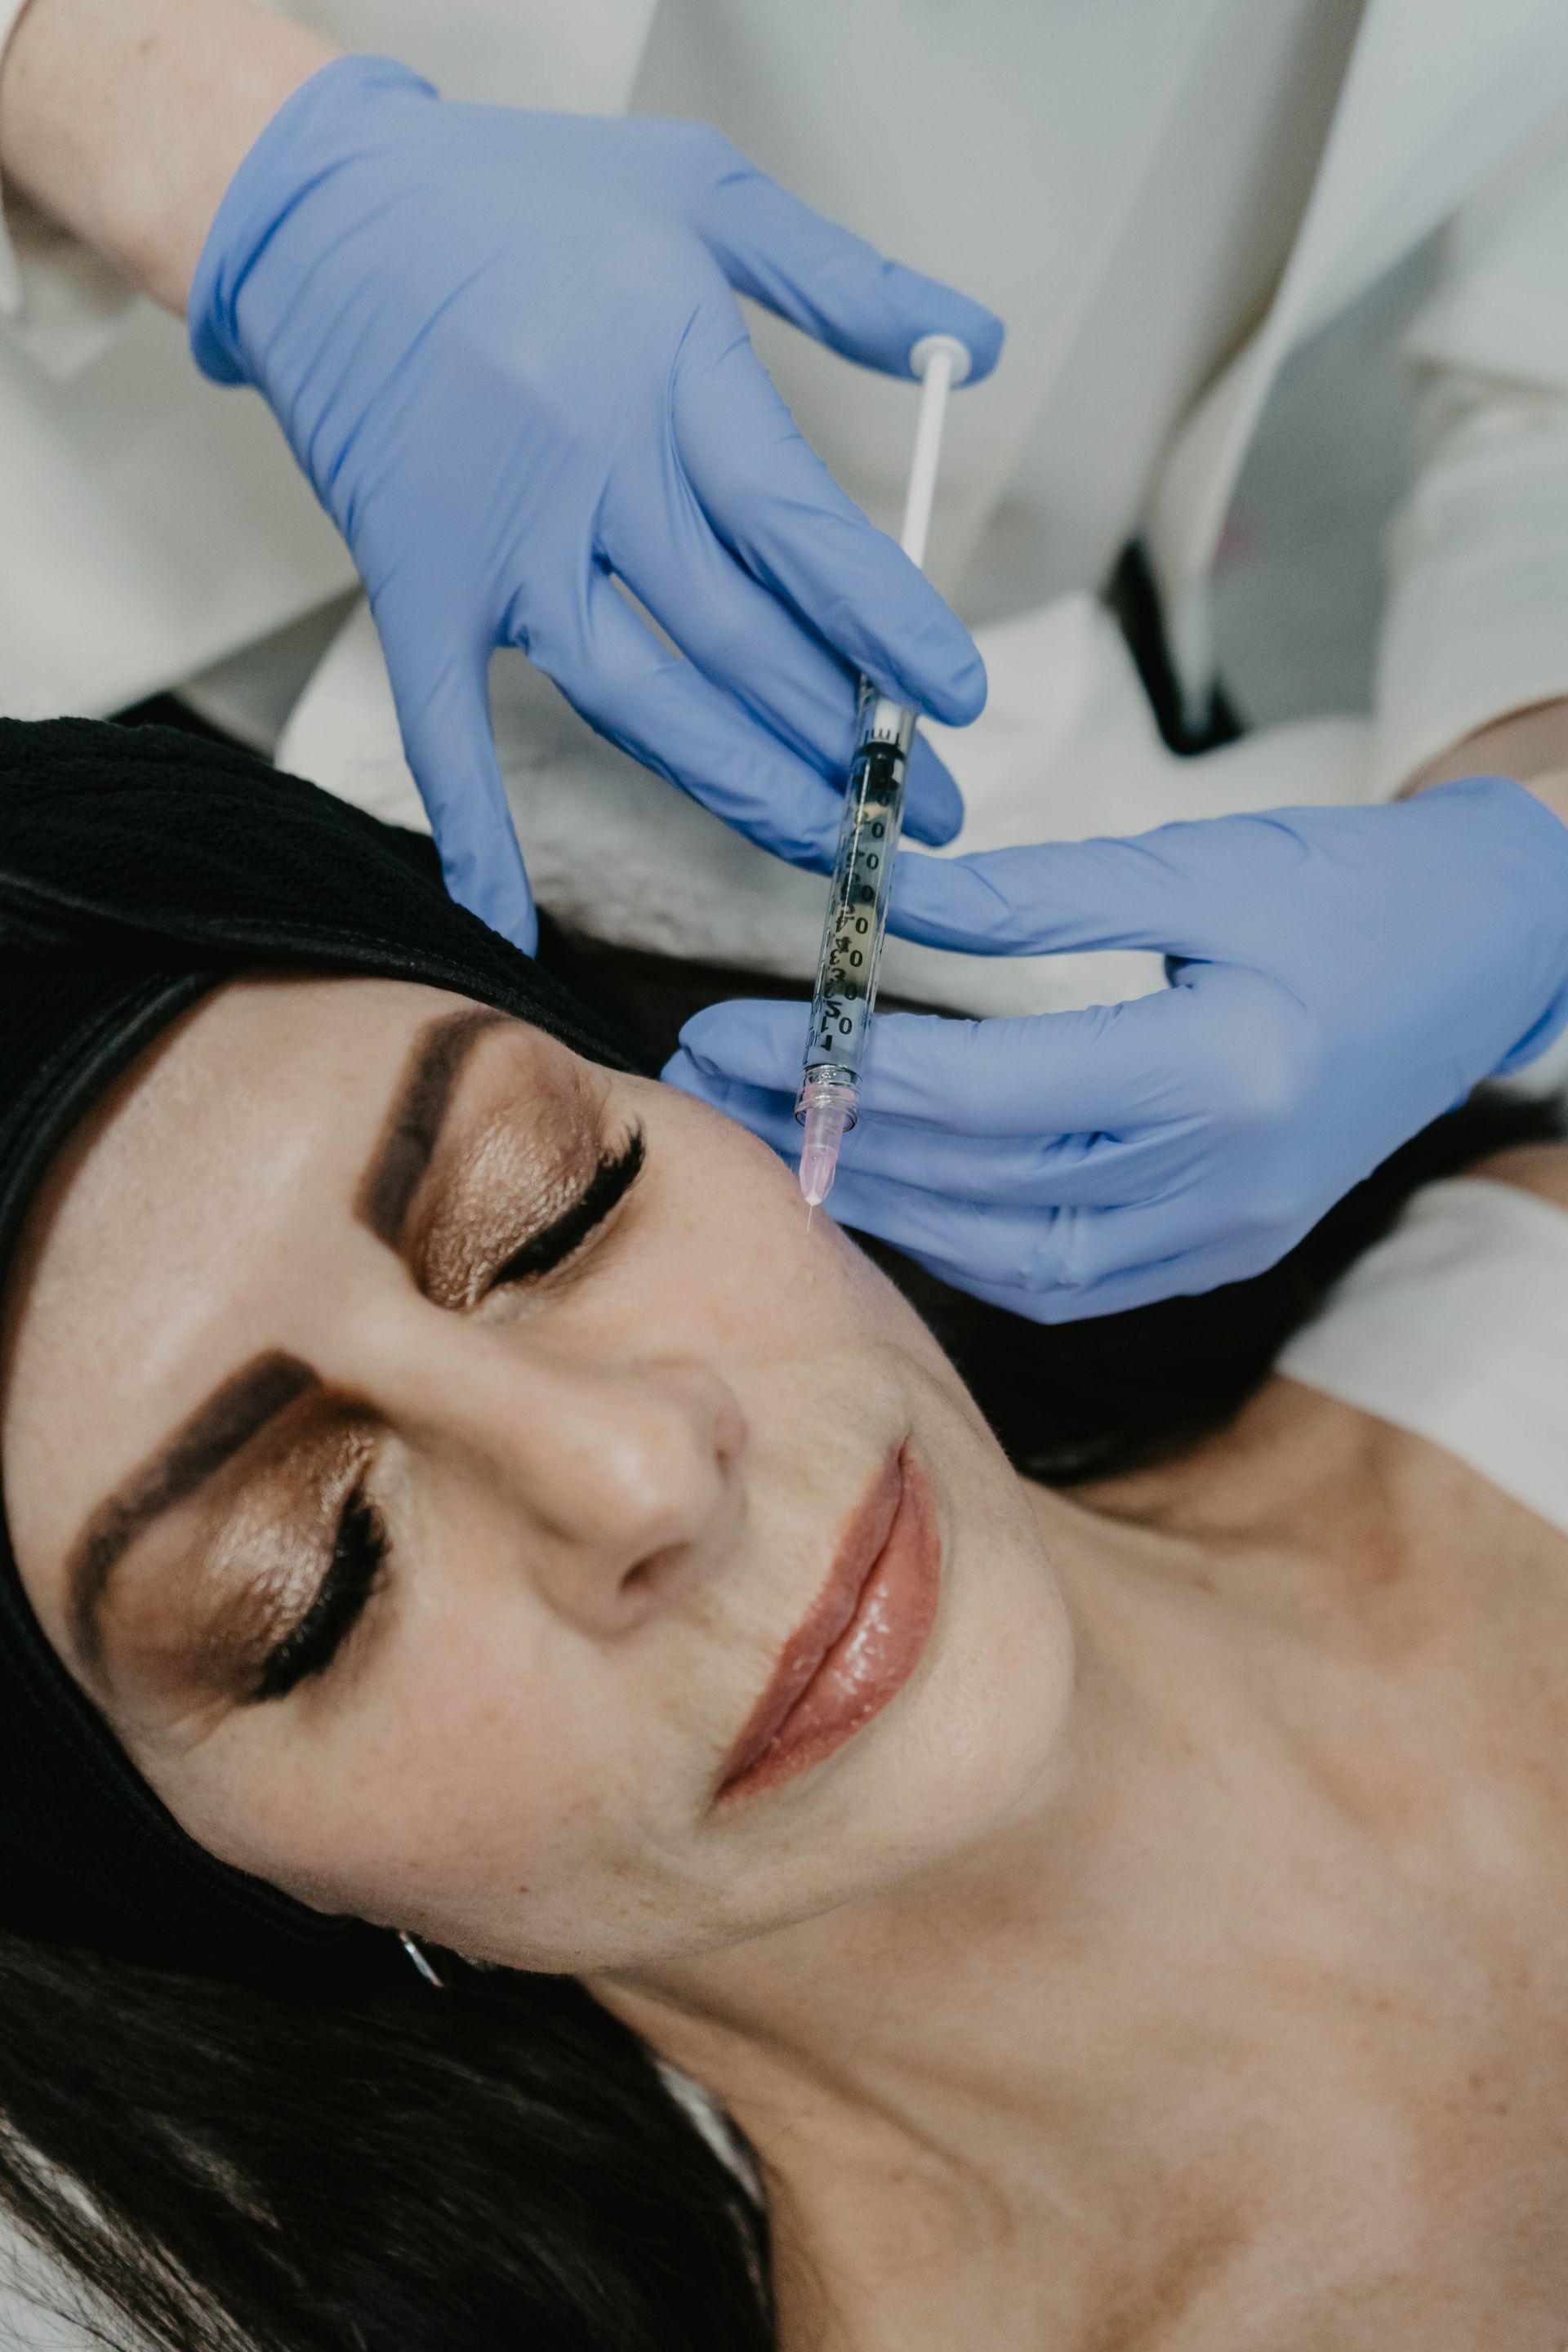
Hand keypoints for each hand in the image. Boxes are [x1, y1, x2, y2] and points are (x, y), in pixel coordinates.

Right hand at [188, 56, 1002, 948]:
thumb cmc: (517, 197)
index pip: (801, 529)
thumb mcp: (700, 194)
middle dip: (844, 733)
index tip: (953, 697)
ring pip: (634, 700)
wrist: (323, 206)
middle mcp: (589, 471)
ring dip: (736, 783)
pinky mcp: (417, 588)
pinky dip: (471, 832)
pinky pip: (441, 729)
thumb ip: (843, 280)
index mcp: (668, 372)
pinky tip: (504, 925)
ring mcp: (497, 545)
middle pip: (739, 638)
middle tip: (921, 801)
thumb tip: (980, 345)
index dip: (884, 625)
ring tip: (826, 838)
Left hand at [665, 781, 1567, 1319]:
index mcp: (1223, 1067)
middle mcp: (1225, 1177)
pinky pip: (1070, 1282)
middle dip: (837, 1139)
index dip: (845, 1065)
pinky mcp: (1227, 1251)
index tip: (737, 1031)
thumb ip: (1029, 900)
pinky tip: (902, 1194)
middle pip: (982, 1184)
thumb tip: (879, 916)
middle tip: (726, 1092)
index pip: (984, 1088)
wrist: (1490, 956)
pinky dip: (971, 1244)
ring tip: (789, 1143)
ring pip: (1015, 1258)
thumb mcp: (1197, 864)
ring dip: (891, 1205)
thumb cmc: (1352, 889)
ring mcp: (1229, 1233)